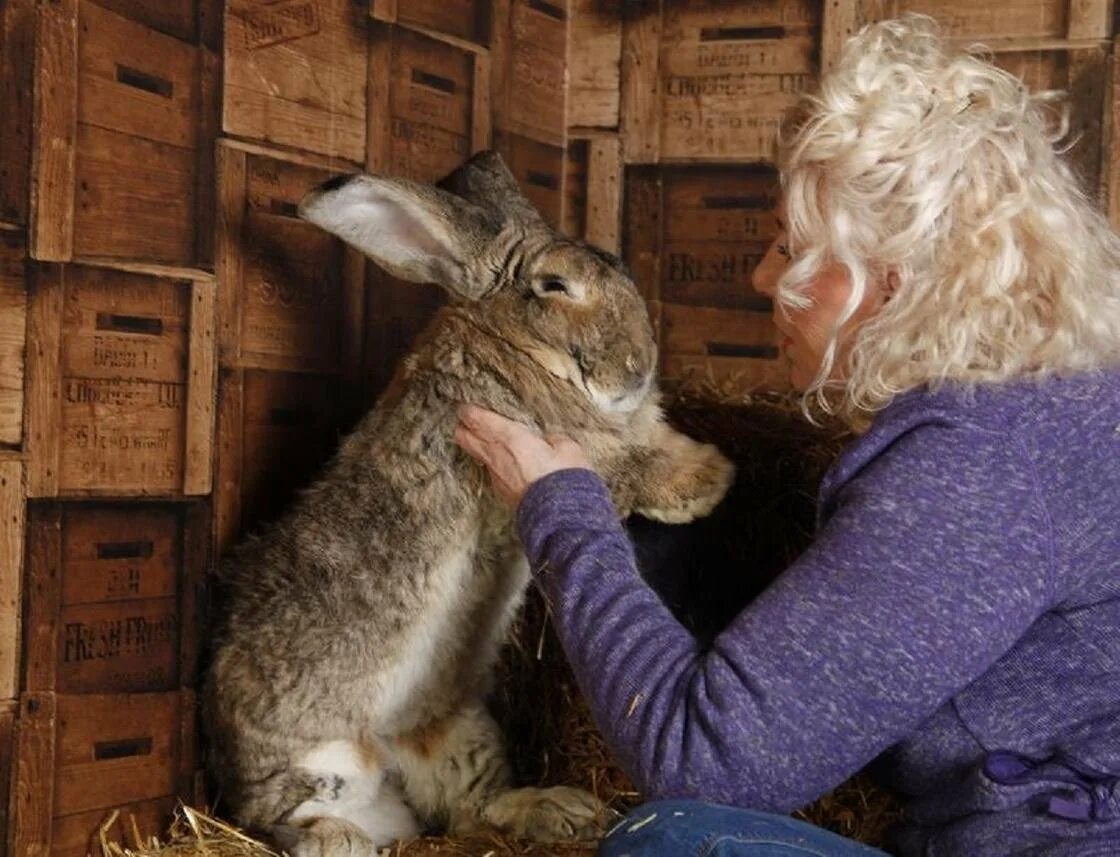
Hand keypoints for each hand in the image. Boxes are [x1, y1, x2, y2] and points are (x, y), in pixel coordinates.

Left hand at [454, 405, 590, 506]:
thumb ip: (555, 439)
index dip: (469, 411)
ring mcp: (495, 475)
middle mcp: (496, 455)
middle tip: (470, 421)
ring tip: (487, 440)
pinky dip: (494, 464)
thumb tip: (549, 440)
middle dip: (464, 427)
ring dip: (478, 446)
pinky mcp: (500, 491)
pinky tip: (506, 463)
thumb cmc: (564, 478)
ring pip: (475, 454)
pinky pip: (490, 471)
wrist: (560, 516)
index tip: (468, 406)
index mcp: (511, 437)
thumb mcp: (569, 448)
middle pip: (463, 436)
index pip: (477, 419)